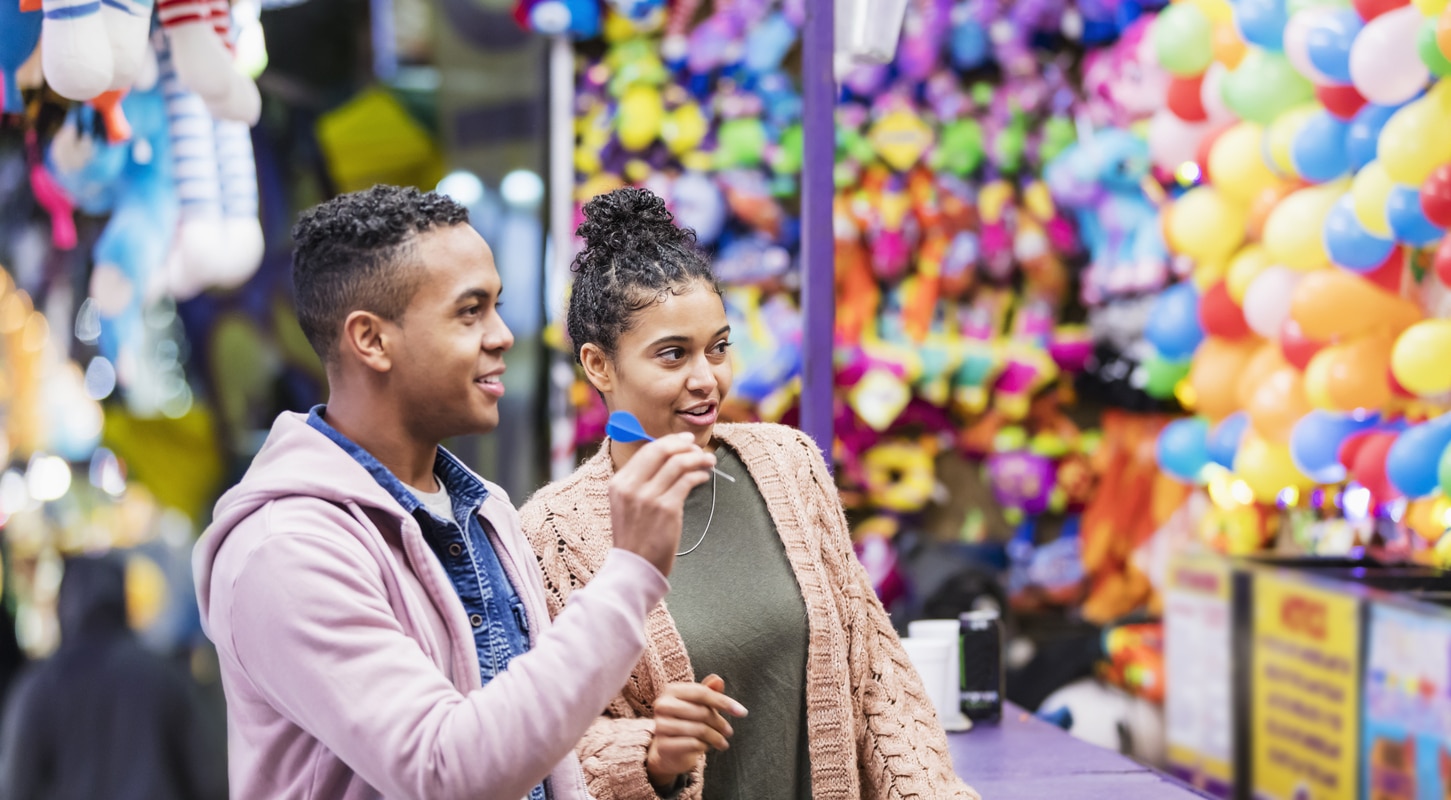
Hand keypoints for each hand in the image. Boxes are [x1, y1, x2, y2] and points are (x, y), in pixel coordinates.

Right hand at [608, 433, 714, 575]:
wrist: (634, 567)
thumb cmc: (634, 537)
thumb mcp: (626, 504)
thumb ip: (640, 481)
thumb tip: (668, 457)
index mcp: (619, 482)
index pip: (647, 450)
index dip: (669, 441)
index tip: (685, 440)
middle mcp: (631, 486)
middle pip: (662, 451)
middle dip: (684, 445)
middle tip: (698, 447)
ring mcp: (649, 497)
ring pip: (678, 463)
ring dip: (697, 459)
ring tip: (708, 461)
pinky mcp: (667, 509)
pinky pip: (687, 481)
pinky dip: (699, 475)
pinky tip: (703, 477)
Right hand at [645, 675, 747, 790]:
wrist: (667, 750)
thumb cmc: (686, 721)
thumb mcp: (698, 705)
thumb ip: (709, 692)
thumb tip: (718, 680)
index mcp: (671, 690)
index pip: (702, 692)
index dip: (724, 702)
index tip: (742, 712)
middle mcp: (663, 705)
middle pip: (702, 712)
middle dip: (720, 723)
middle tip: (729, 731)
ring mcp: (661, 725)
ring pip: (699, 729)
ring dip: (716, 737)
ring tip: (722, 742)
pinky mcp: (663, 745)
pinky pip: (693, 744)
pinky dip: (704, 747)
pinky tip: (707, 747)